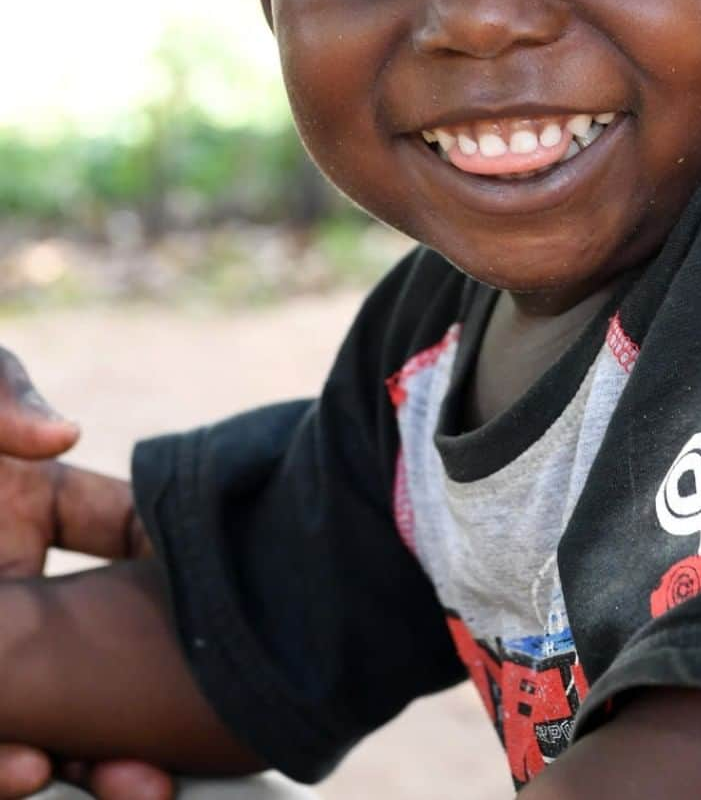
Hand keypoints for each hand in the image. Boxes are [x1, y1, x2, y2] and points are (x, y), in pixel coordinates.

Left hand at [0, 346, 170, 799]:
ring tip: (117, 784)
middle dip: (128, 714)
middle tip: (162, 764)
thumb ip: (1, 394)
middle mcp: (9, 580)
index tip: (224, 613)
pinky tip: (25, 769)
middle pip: (88, 648)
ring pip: (32, 708)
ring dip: (75, 754)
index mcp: (27, 508)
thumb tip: (61, 437)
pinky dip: (4, 759)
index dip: (175, 572)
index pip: (124, 534)